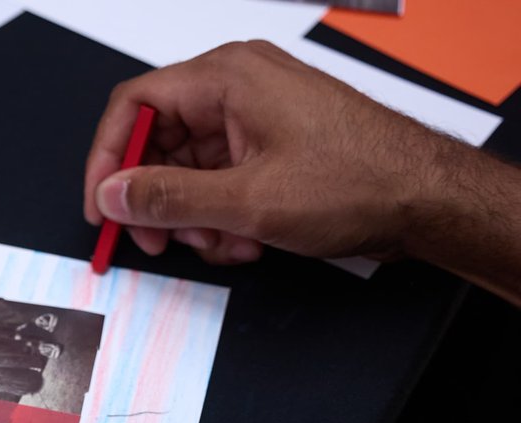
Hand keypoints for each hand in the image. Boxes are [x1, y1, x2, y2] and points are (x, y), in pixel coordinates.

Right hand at [83, 41, 462, 264]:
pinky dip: (219, 214)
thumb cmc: (358, 179)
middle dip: (155, 200)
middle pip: (157, 142)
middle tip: (156, 240)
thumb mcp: (245, 201)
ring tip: (222, 243)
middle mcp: (237, 86)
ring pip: (186, 168)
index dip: (107, 160)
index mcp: (227, 77)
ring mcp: (254, 114)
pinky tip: (244, 239)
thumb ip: (166, 198)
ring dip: (193, 216)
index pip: (133, 106)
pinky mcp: (268, 143)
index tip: (102, 206)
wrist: (423, 198)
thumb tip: (112, 195)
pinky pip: (217, 178)